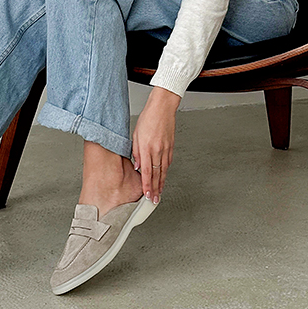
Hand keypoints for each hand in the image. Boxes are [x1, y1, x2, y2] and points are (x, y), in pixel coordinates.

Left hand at [132, 86, 180, 202]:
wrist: (162, 108)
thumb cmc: (148, 118)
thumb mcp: (136, 135)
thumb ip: (136, 152)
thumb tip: (138, 167)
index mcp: (147, 147)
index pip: (148, 172)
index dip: (148, 186)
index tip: (147, 195)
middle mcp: (158, 150)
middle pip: (157, 174)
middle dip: (156, 189)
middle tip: (154, 200)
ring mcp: (166, 149)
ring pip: (164, 170)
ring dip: (162, 183)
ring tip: (159, 193)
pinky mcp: (171, 146)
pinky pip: (168, 163)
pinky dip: (165, 172)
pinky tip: (164, 177)